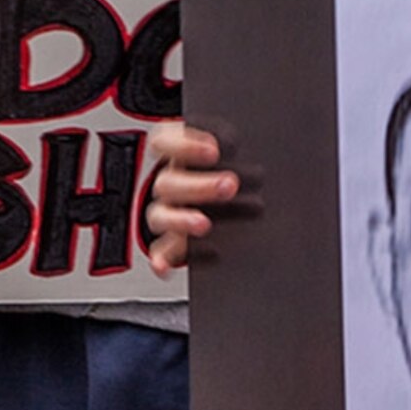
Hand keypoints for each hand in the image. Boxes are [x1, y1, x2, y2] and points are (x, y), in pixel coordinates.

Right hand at [142, 122, 233, 275]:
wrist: (246, 193)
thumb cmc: (241, 168)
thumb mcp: (240, 149)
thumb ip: (237, 145)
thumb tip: (250, 145)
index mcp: (181, 154)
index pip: (165, 143)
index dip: (185, 145)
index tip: (214, 150)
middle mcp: (171, 182)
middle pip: (169, 182)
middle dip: (198, 185)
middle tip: (229, 185)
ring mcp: (170, 211)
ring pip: (160, 215)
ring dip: (180, 220)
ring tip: (204, 224)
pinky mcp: (174, 239)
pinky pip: (161, 250)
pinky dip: (161, 259)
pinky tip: (165, 266)